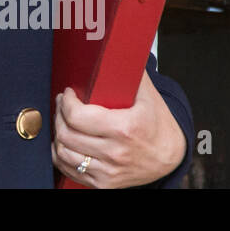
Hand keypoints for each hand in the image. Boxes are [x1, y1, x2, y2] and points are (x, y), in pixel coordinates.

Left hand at [51, 70, 186, 187]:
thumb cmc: (158, 124)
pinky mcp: (105, 184)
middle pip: (67, 134)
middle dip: (59, 114)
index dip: (66, 102)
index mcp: (125, 128)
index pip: (77, 117)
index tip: (68, 94)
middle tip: (62, 104)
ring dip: (57, 135)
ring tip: (62, 122)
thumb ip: (131, 71)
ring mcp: (109, 171)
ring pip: (64, 153)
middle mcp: (116, 152)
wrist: (172, 158)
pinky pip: (71, 170)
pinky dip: (61, 155)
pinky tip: (65, 142)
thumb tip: (118, 46)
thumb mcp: (149, 95)